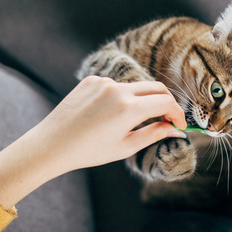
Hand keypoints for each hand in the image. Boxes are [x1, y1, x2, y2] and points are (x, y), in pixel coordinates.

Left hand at [0, 76, 186, 208]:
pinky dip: (120, 97)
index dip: (177, 114)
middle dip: (166, 102)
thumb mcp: (126, 146)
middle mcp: (118, 90)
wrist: (52, 144)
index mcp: (129, 109)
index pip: (166, 102)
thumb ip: (154, 134)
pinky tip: (108, 114)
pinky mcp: (91, 80)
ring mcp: (104, 82)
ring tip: (132, 122)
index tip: (180, 125)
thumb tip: (175, 129)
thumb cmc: (89, 151)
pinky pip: (115, 85)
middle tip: (168, 118)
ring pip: (135, 87)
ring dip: (141, 101)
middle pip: (156, 88)